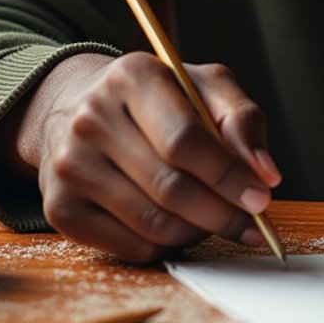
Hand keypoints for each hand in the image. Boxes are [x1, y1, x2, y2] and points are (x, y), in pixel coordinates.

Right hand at [0, 51, 281, 262]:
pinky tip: (178, 228)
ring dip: (197, 232)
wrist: (76, 108)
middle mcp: (92, 117)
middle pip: (170, 187)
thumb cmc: (157, 100)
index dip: (229, 175)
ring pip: (152, 223)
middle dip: (221, 213)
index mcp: (132, 76)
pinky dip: (165, 246)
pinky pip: (129, 246)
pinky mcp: (59, 206)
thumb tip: (265, 174)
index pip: (185, 140)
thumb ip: (241, 120)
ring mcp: (69, 164)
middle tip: (250, 223)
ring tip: (214, 220)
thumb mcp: (204, 86)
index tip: (262, 198)